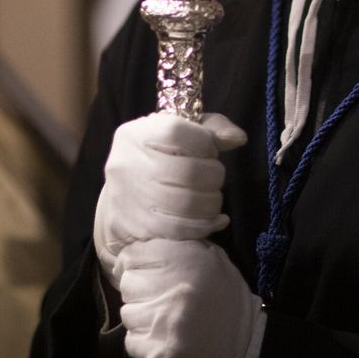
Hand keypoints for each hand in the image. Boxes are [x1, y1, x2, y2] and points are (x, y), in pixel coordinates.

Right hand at [93, 112, 246, 287]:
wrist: (120, 207)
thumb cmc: (157, 163)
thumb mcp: (178, 135)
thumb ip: (211, 128)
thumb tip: (237, 138)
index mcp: (137, 135)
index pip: (180, 133)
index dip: (205, 144)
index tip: (206, 151)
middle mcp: (130, 164)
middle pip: (191, 171)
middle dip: (213, 175)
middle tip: (209, 178)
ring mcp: (133, 199)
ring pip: (191, 203)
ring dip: (212, 201)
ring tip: (208, 197)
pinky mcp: (142, 229)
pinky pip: (185, 229)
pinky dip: (207, 224)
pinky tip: (211, 218)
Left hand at [116, 238, 259, 357]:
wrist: (247, 347)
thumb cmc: (228, 300)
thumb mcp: (214, 259)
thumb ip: (181, 247)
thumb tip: (146, 245)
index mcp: (185, 259)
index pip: (132, 255)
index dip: (136, 264)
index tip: (143, 273)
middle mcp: (172, 286)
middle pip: (128, 284)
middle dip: (140, 291)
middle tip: (158, 299)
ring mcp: (163, 319)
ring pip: (128, 313)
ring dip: (141, 318)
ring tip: (163, 321)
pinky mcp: (160, 349)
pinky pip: (131, 341)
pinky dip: (142, 343)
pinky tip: (162, 340)